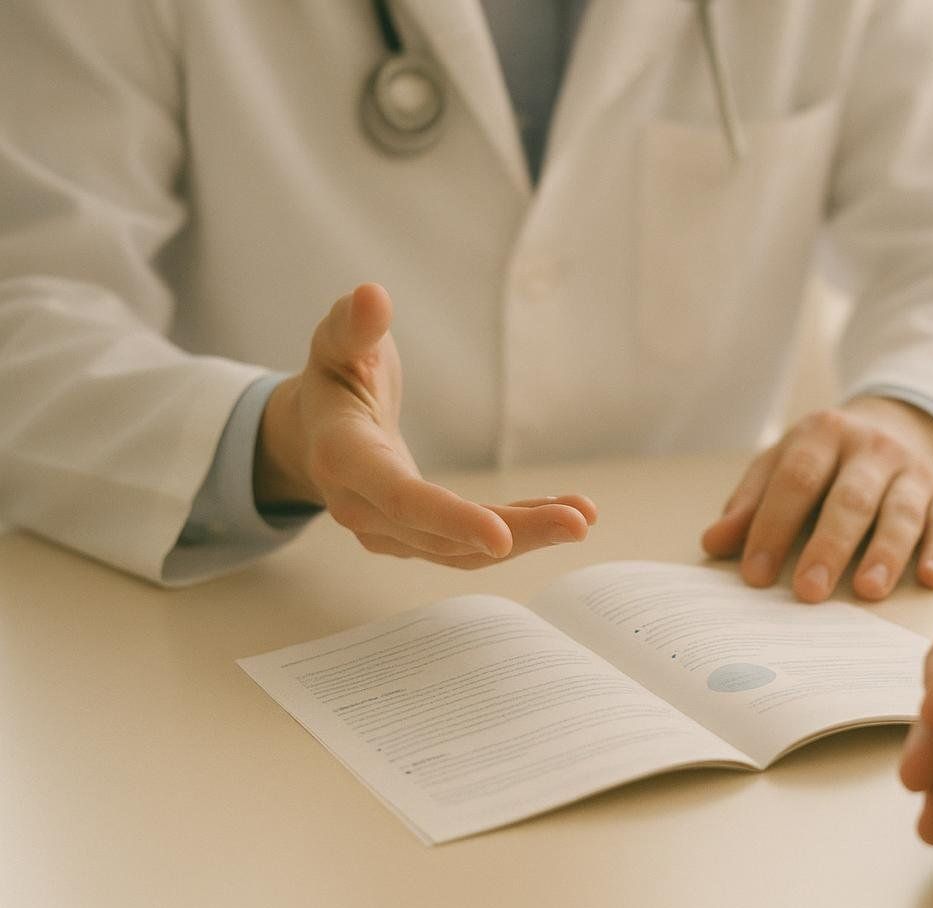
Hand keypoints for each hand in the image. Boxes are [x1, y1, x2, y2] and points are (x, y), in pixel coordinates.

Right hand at [256, 283, 597, 567]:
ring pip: (462, 551)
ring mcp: (385, 533)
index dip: (451, 518)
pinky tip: (559, 516)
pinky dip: (516, 533)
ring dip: (527, 536)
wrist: (313, 432)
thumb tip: (373, 295)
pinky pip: (468, 546)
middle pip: (443, 536)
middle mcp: (360, 508)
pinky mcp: (413, 540)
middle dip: (517, 532)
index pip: (400, 497)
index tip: (501, 537)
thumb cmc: (334, 376)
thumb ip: (355, 325)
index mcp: (343, 458)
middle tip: (581, 523)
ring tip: (583, 518)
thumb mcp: (338, 343)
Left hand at [700, 396, 932, 601]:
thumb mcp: (782, 465)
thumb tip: (713, 543)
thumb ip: (750, 503)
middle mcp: (872, 447)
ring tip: (867, 590)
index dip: (774, 527)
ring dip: (885, 552)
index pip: (795, 480)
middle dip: (829, 546)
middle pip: (850, 498)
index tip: (756, 575)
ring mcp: (913, 470)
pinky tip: (931, 579)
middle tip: (808, 591)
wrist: (897, 425)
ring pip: (900, 512)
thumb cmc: (825, 460)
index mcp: (823, 433)